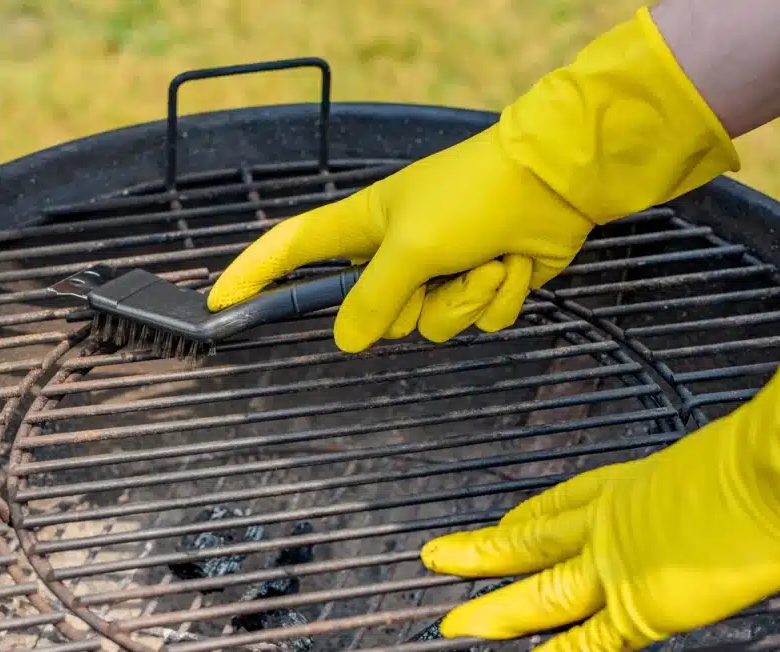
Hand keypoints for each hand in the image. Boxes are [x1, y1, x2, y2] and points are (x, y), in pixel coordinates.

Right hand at [208, 7, 737, 352]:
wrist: (557, 183)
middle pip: (378, 314)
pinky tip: (515, 263)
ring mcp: (441, 271)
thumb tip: (347, 340)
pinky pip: (477, 321)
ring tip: (490, 259)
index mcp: (366, 227)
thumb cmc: (475, 195)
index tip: (221, 302)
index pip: (292, 250)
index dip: (254, 274)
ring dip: (467, 298)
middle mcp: (397, 252)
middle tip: (442, 267)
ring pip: (433, 325)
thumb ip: (374, 299)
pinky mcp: (480, 284)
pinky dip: (498, 297)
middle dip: (417, 302)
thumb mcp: (412, 246)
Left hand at [421, 258, 779, 651]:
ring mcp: (620, 564)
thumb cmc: (760, 458)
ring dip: (496, 608)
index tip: (498, 524)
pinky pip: (594, 640)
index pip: (558, 504)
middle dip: (480, 552)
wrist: (776, 473)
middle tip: (436, 557)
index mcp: (626, 484)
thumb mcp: (707, 465)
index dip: (522, 519)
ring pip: (541, 591)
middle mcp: (610, 522)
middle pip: (528, 540)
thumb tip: (699, 502)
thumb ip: (682, 492)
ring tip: (456, 621)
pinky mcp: (644, 604)